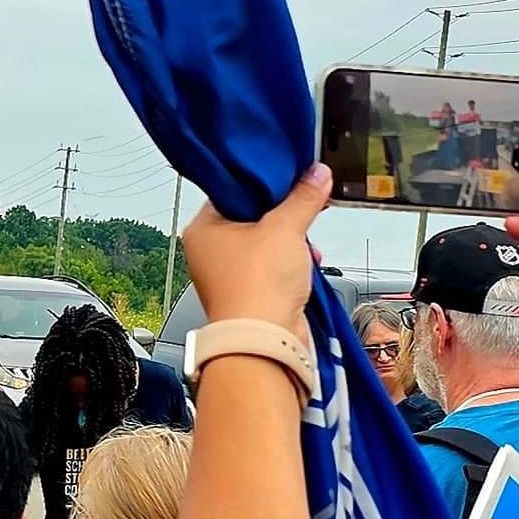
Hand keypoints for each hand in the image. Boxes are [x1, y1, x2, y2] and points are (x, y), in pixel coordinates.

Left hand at [182, 165, 332, 336]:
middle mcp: (210, 253)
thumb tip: (315, 176)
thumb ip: (303, 198)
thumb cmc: (256, 289)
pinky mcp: (250, 296)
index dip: (264, 185)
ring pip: (266, 246)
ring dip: (292, 244)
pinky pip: (273, 270)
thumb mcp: (286, 228)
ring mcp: (229, 277)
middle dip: (284, 219)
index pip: (232, 192)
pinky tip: (305, 266)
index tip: (290, 180)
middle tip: (302, 212)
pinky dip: (291, 266)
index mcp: (203, 229)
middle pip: (253, 219)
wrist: (265, 341)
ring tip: (305, 246)